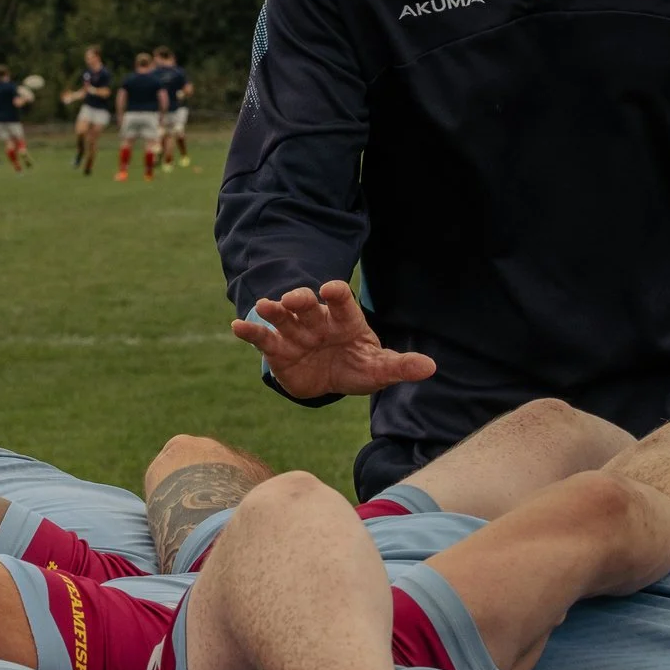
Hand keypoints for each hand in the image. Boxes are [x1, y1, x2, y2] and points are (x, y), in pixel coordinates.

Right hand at [231, 281, 436, 399]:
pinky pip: (262, 338)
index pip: (341, 300)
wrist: (327, 379)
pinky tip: (237, 326)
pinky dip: (250, 331)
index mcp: (344, 320)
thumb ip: (400, 366)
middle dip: (300, 299)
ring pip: (282, 316)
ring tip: (264, 306)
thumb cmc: (356, 366)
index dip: (336, 293)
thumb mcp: (378, 368)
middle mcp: (317, 320)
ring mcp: (295, 332)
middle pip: (308, 305)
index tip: (329, 289)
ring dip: (273, 309)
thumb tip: (431, 367)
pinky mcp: (276, 349)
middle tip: (294, 299)